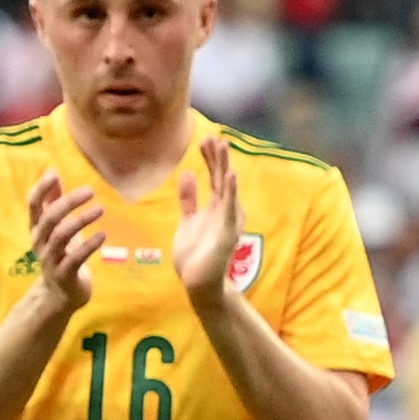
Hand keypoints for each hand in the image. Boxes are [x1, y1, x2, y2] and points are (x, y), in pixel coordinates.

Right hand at [23, 169, 106, 315]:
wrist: (61, 295)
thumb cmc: (61, 255)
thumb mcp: (57, 227)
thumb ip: (54, 201)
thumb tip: (53, 171)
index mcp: (37, 229)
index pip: (33, 205)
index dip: (41, 189)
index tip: (54, 173)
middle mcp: (40, 243)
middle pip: (49, 218)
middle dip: (69, 202)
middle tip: (90, 191)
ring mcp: (51, 260)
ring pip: (61, 236)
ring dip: (81, 221)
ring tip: (100, 209)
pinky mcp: (65, 275)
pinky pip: (75, 258)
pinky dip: (89, 245)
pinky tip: (103, 235)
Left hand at [175, 135, 245, 311]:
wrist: (198, 282)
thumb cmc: (195, 255)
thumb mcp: (188, 220)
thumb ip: (189, 198)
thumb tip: (188, 174)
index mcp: (216, 207)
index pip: (214, 177)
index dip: (209, 159)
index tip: (204, 140)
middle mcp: (225, 211)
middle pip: (221, 178)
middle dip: (217, 158)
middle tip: (215, 137)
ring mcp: (228, 220)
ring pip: (226, 188)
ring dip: (225, 167)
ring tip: (223, 147)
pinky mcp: (227, 232)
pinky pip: (229, 208)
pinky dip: (231, 191)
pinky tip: (230, 175)